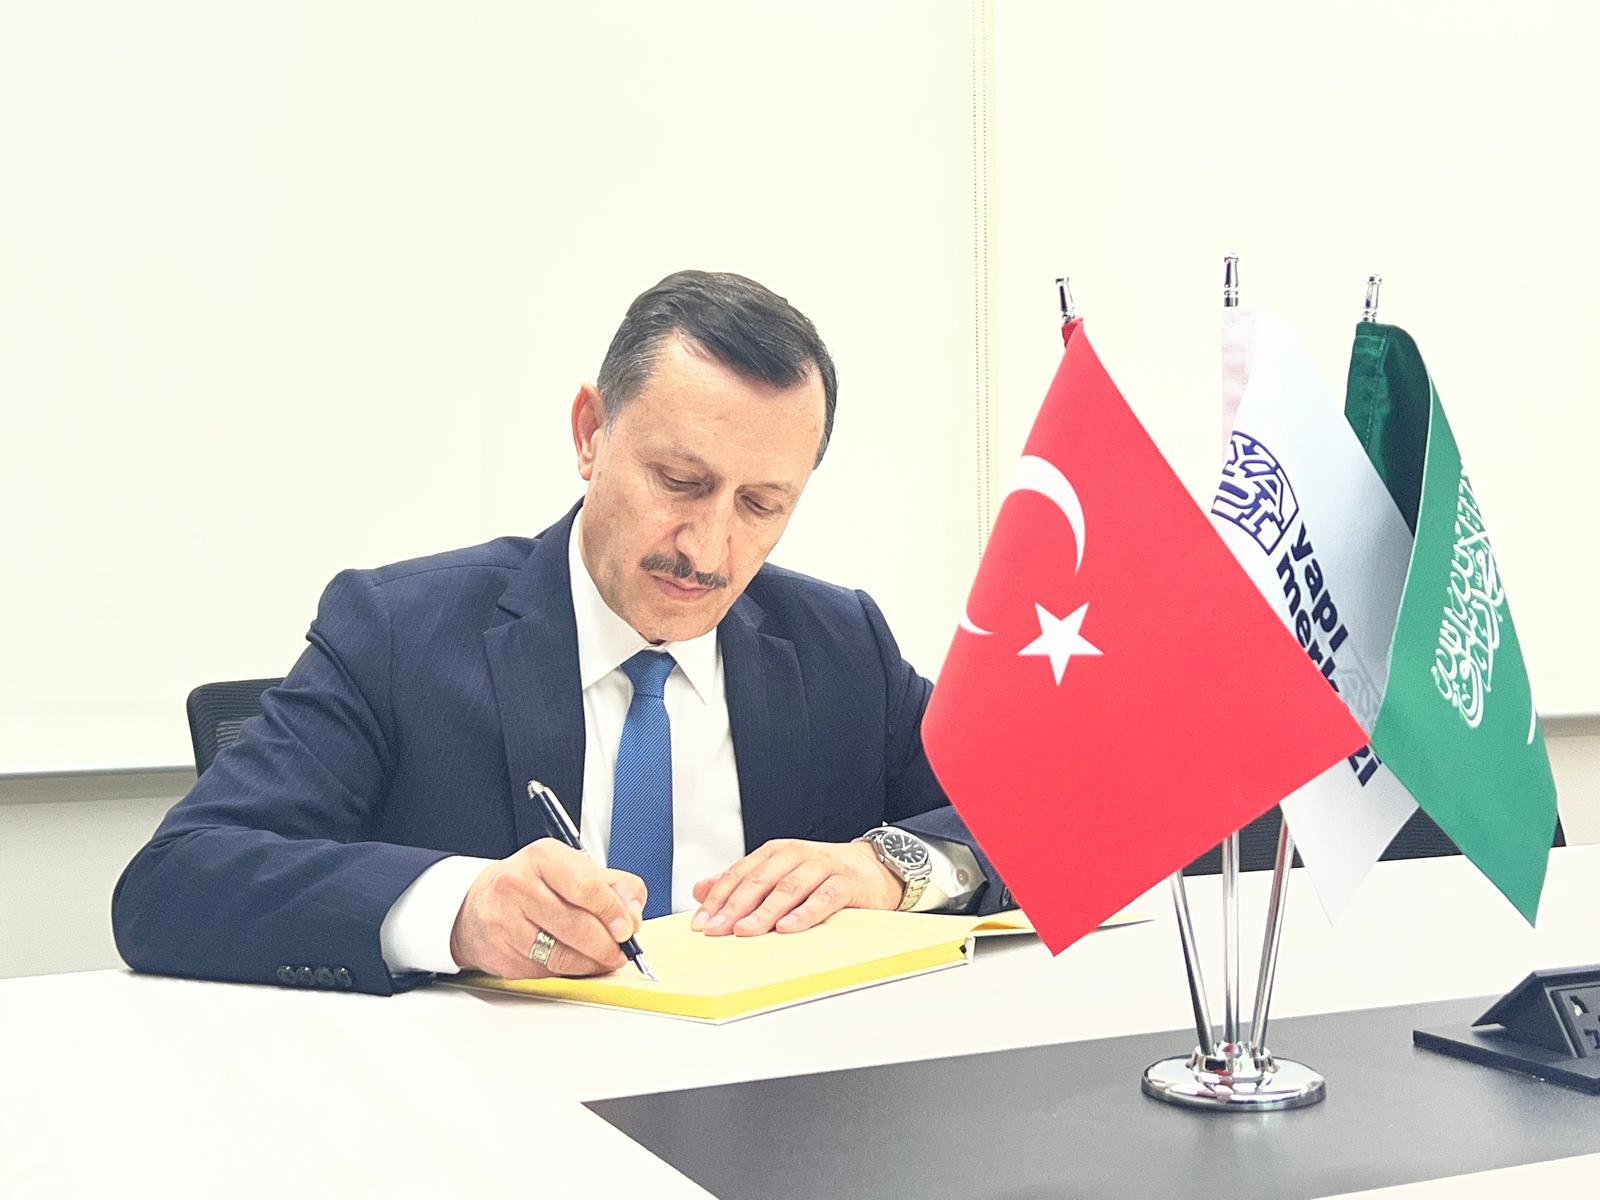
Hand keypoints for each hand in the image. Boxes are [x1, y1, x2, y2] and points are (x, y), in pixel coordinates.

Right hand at [448, 839, 646, 978]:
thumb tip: (634, 911)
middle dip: (607, 944)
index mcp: (542, 856)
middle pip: (577, 925)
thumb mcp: (572, 869)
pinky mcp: (498, 952)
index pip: (587, 886)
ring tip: (603, 959)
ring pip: (561, 954)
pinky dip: (566, 971)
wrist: (478, 903)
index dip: (613, 912)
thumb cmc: (532, 884)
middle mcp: (518, 884)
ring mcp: (504, 920)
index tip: (628, 928)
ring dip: (591, 963)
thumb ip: (612, 885)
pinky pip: (544, 970)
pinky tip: (573, 962)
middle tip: (620, 950)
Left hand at [690, 838, 903, 936]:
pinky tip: (788, 928)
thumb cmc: (822, 874)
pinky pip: (823, 898)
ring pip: (788, 888)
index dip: (718, 898)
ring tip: (746, 930)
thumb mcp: (779, 874)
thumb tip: (700, 890)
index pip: (740, 874)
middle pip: (759, 880)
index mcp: (776, 852)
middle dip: (734, 907)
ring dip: (764, 911)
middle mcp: (796, 854)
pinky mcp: (846, 882)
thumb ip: (742, 882)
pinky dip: (804, 914)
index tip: (701, 923)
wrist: (874, 868)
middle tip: (716, 930)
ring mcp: (822, 866)